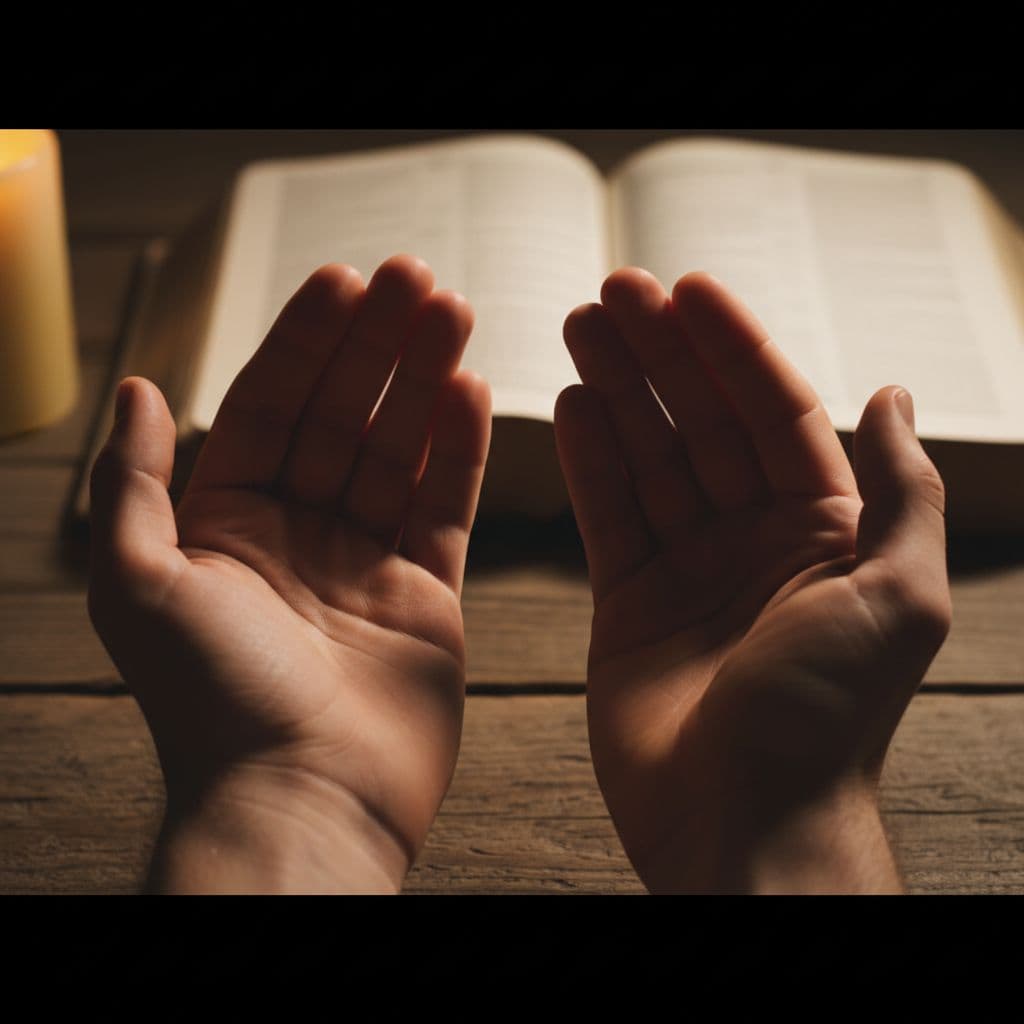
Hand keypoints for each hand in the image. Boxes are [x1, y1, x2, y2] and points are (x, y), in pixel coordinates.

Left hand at [88, 256, 490, 892]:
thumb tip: (137, 386)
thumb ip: (133, 481)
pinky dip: (460, 448)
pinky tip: (473, 390)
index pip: (272, 406)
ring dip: (425, 379)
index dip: (306, 341)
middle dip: (378, 345)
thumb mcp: (140, 584)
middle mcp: (297, 535)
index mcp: (228, 525)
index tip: (344, 280)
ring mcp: (366, 561)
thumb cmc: (214, 705)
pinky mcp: (426, 593)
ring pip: (400, 449)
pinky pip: (447, 507)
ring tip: (455, 312)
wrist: (304, 802)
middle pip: (344, 416)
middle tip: (415, 277)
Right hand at [554, 269, 949, 892]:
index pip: (773, 412)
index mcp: (824, 532)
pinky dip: (589, 460)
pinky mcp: (630, 601)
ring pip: (648, 459)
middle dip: (660, 355)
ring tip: (579, 328)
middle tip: (612, 293)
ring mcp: (690, 570)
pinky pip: (607, 515)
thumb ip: (901, 490)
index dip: (731, 347)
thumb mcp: (897, 594)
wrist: (743, 822)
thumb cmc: (827, 718)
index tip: (686, 290)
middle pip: (701, 424)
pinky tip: (571, 405)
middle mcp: (756, 543)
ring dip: (616, 392)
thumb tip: (891, 394)